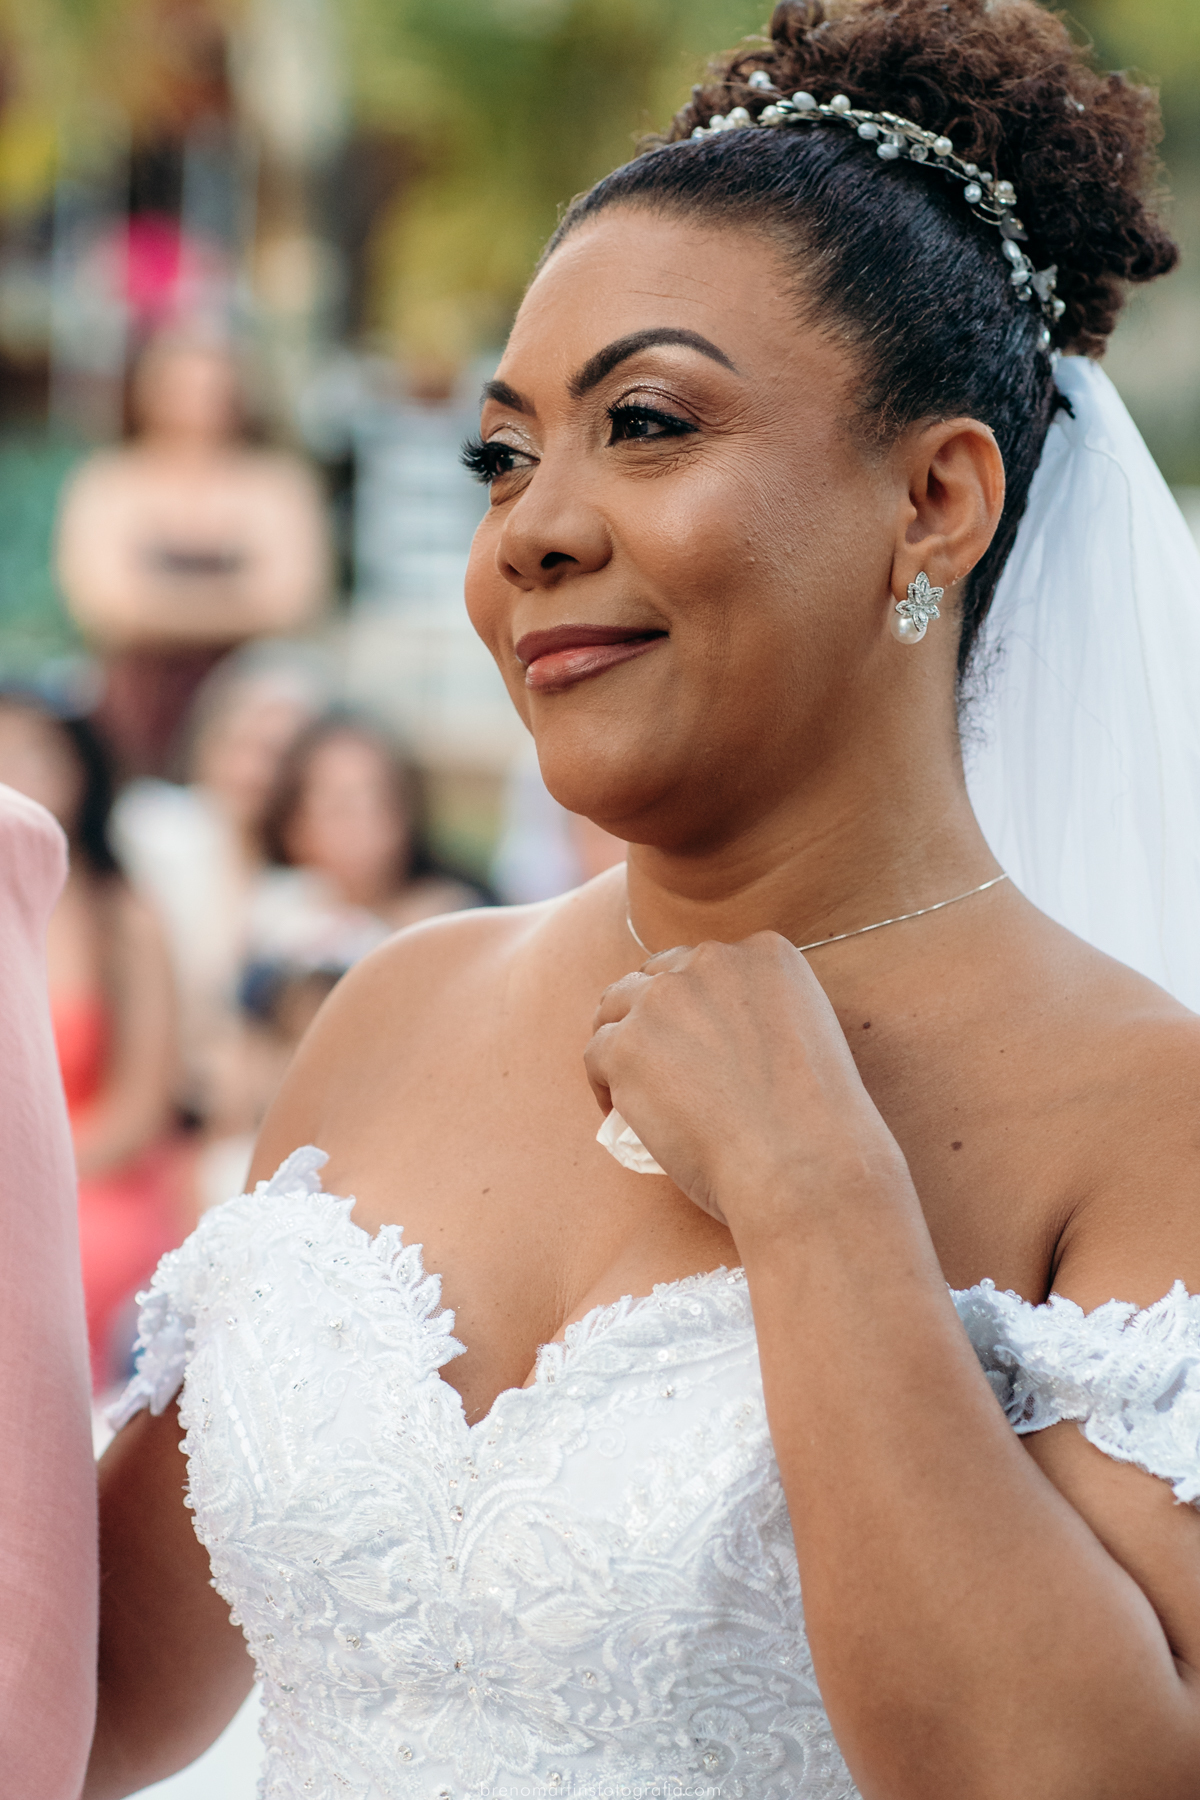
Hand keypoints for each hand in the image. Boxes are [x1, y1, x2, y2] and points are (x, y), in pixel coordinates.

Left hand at [585, 933, 905, 1241]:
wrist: (805, 1164)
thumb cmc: (817, 1124)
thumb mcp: (807, 1036)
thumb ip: (762, 1017)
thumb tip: (714, 1040)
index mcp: (766, 954)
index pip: (706, 965)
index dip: (691, 1001)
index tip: (693, 1037)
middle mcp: (712, 961)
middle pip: (656, 977)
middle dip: (650, 1013)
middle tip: (652, 1058)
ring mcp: (664, 1000)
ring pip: (616, 1007)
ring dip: (619, 1040)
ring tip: (626, 1082)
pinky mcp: (627, 1046)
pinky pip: (596, 1055)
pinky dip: (603, 1086)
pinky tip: (621, 1116)